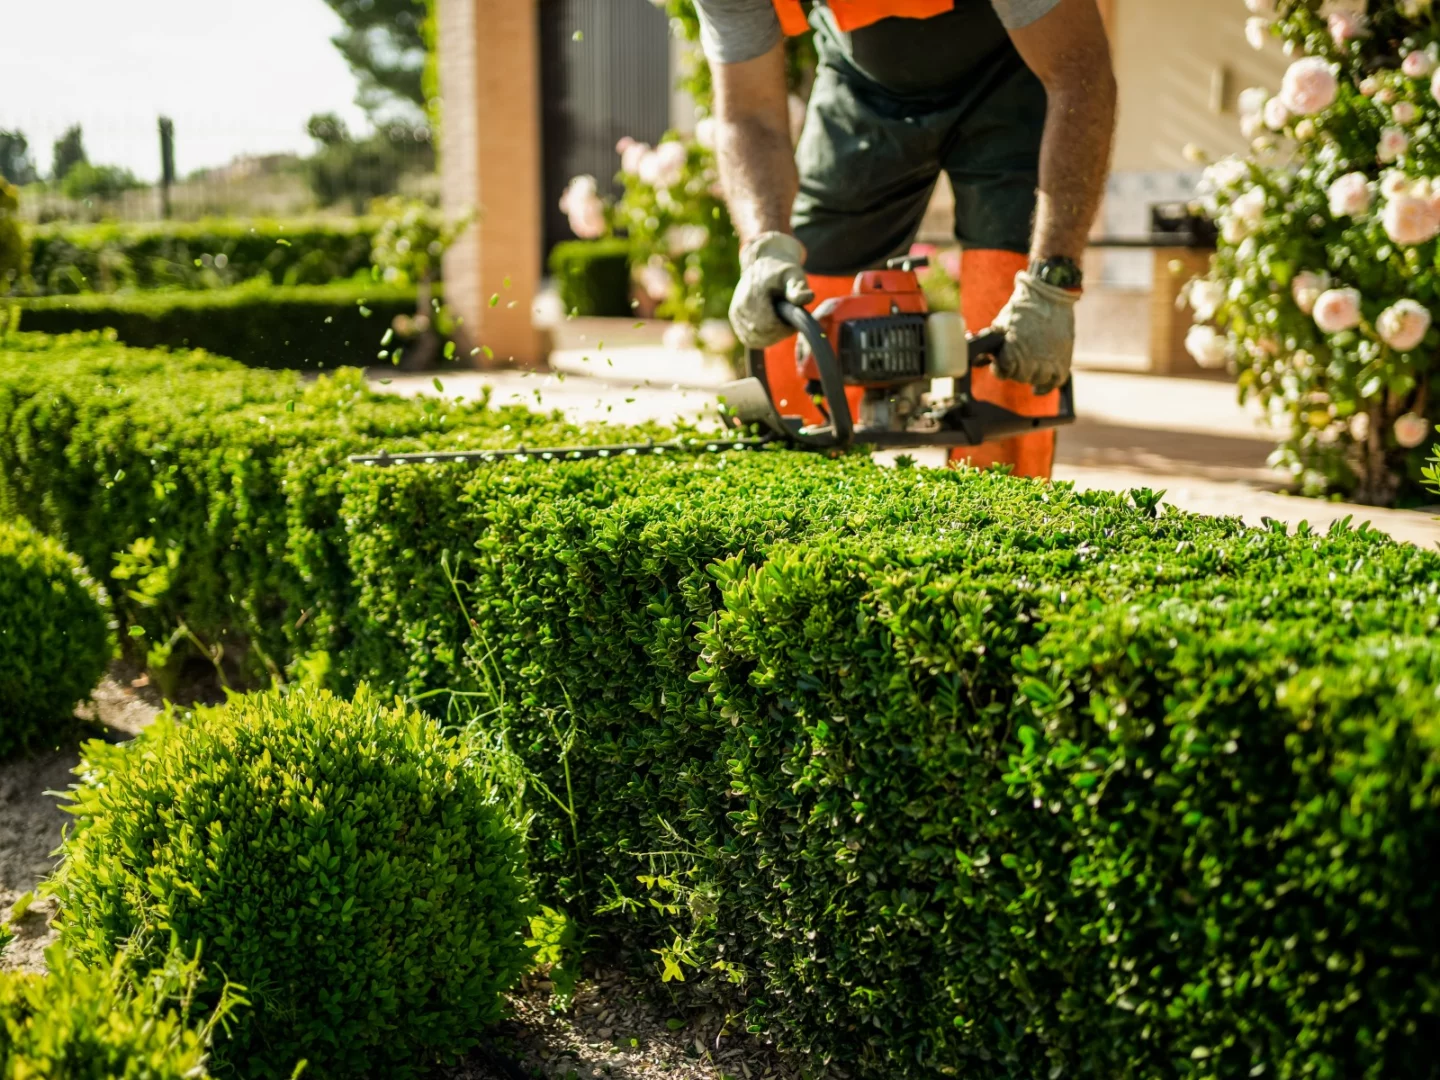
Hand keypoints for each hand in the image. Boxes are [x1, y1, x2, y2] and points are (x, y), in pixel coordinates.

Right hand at [729, 232, 814, 349]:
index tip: (794, 324)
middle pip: (761, 334)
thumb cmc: (782, 270)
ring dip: (771, 337)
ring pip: (754, 339)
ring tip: (782, 324)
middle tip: (790, 324)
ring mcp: (736, 314)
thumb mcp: (793, 275)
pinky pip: (748, 338)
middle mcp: (740, 306)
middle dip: (778, 334)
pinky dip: (762, 338)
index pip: (768, 326)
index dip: (784, 330)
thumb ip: (798, 287)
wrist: (764, 263)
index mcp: (753, 296)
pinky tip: (772, 328)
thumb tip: (807, 297)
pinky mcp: (735, 318)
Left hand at [990, 271, 1078, 395]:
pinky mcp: (1064, 359)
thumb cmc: (1021, 308)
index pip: (1003, 371)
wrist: (1050, 294)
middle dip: (1015, 370)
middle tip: (1016, 359)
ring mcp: (1049, 359)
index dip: (999, 368)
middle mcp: (1032, 358)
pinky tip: (1036, 388)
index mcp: (1014, 348)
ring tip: (1028, 365)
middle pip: (1020, 377)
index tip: (998, 362)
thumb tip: (976, 362)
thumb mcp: (1000, 324)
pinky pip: (1055, 381)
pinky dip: (1045, 386)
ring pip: (1036, 379)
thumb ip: (989, 345)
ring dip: (1030, 375)